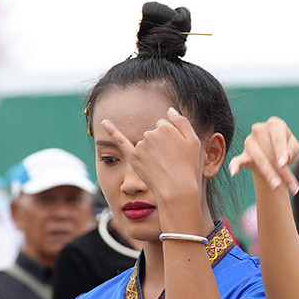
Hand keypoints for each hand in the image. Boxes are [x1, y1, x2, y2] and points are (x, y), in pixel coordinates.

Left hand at [100, 108, 203, 226]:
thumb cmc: (188, 166)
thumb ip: (182, 122)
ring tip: (162, 166)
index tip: (175, 149)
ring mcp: (140, 145)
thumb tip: (169, 110)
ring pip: (145, 143)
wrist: (177, 188)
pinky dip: (112, 131)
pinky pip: (120, 141)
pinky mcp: (133, 157)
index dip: (171, 137)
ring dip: (151, 151)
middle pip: (154, 134)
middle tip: (170, 160)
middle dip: (160, 144)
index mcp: (165, 127)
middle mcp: (150, 133)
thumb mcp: (194, 141)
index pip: (164, 126)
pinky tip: (104, 123)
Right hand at [229, 117, 298, 194]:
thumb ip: (292, 150)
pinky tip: (234, 172)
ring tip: (277, 186)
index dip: (281, 151)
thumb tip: (286, 157)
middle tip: (289, 185)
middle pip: (269, 152)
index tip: (283, 164)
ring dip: (268, 174)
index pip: (277, 138)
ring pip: (259, 159)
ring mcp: (250, 142)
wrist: (275, 154)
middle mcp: (259, 130)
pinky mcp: (243, 154)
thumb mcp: (294, 147)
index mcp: (274, 125)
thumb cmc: (287, 148)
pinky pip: (237, 160)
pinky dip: (235, 166)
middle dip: (280, 170)